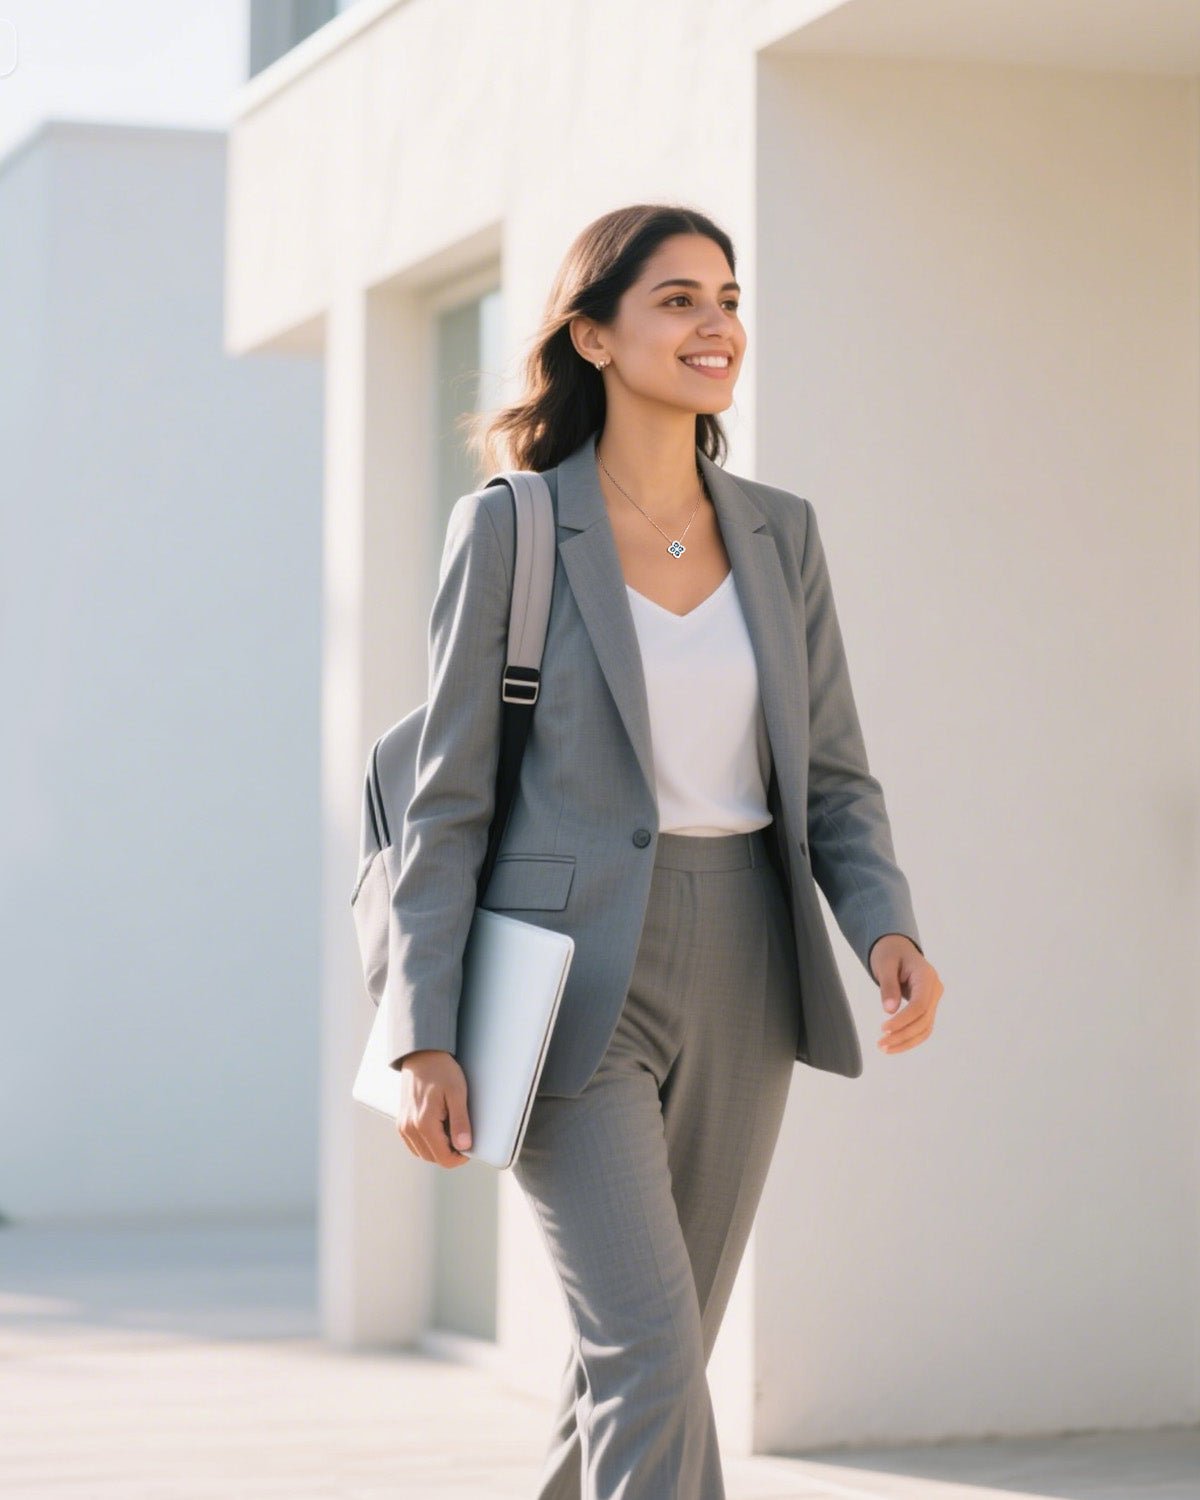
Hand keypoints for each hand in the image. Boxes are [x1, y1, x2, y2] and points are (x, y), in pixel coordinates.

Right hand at [395, 1049, 473, 1166]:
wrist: (422, 1055)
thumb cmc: (441, 1071)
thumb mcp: (457, 1093)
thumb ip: (460, 1121)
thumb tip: (464, 1146)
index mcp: (424, 1124)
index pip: (443, 1158)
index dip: (460, 1158)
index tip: (469, 1145)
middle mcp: (409, 1129)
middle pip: (433, 1158)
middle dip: (449, 1152)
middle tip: (461, 1134)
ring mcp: (403, 1126)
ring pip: (423, 1154)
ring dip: (438, 1149)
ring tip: (450, 1128)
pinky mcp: (401, 1123)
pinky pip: (414, 1145)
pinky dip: (427, 1143)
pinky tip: (438, 1129)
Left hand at [869, 934, 942, 1055]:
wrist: (897, 949)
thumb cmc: (890, 953)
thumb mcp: (884, 964)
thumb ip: (888, 986)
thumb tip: (890, 1011)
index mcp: (927, 976)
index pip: (919, 1005)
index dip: (903, 1020)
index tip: (884, 1029)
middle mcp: (934, 989)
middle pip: (923, 1019)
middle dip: (903, 1035)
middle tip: (880, 1044)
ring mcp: (933, 999)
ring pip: (925, 1028)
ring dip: (906, 1041)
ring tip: (884, 1048)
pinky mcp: (928, 1008)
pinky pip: (922, 1027)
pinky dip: (909, 1039)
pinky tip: (893, 1046)